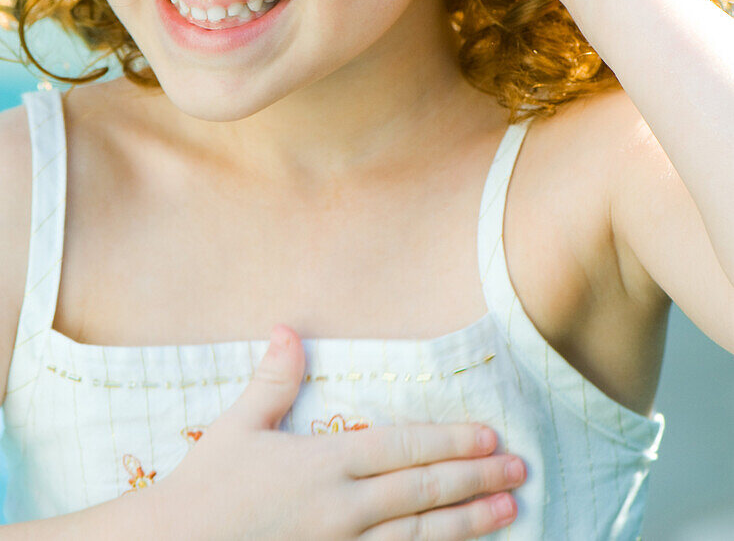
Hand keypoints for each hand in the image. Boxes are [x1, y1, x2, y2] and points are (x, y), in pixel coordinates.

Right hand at [151, 325, 526, 539]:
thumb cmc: (204, 490)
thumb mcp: (237, 427)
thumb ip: (272, 380)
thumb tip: (287, 328)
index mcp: (322, 465)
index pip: (401, 448)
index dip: (449, 440)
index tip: (489, 435)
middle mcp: (340, 510)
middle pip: (422, 493)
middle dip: (475, 479)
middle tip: (519, 470)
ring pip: (418, 538)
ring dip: (468, 524)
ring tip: (509, 511)